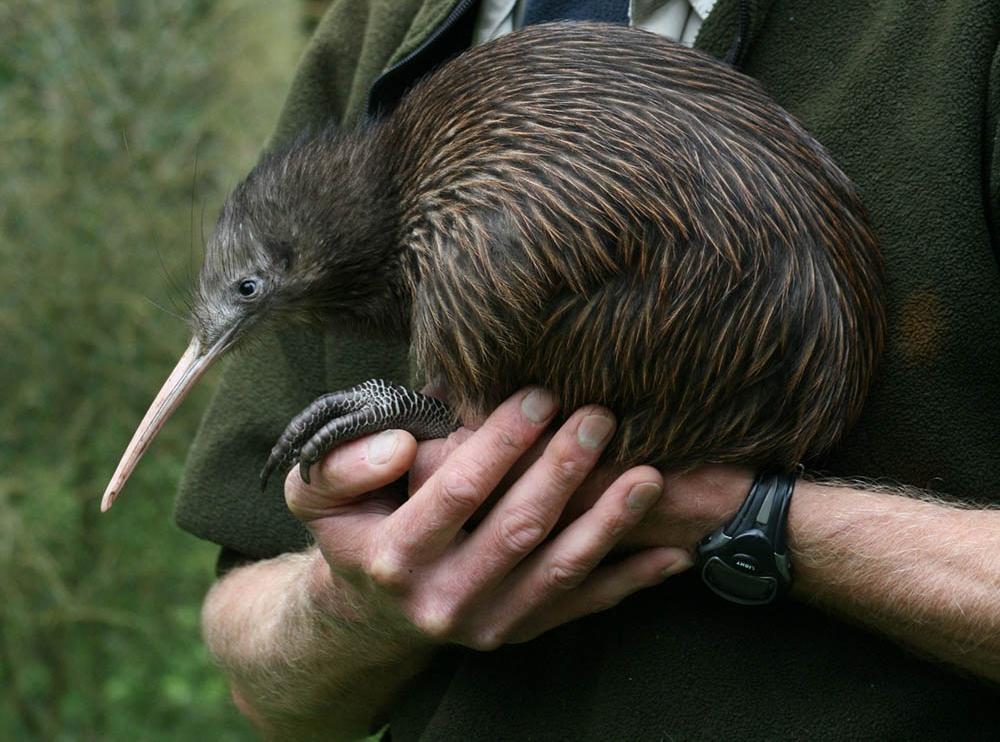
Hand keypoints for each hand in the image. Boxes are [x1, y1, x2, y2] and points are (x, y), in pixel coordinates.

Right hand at [285, 387, 690, 650]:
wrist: (369, 611)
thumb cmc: (353, 529)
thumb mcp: (313, 493)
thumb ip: (341, 464)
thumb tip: (401, 445)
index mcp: (393, 556)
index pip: (457, 492)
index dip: (501, 443)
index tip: (538, 394)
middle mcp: (442, 599)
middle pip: (518, 529)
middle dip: (563, 469)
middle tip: (601, 416)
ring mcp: (486, 624)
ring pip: (558, 571)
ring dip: (608, 522)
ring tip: (650, 475)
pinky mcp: (519, 633)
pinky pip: (580, 607)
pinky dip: (629, 581)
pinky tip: (674, 553)